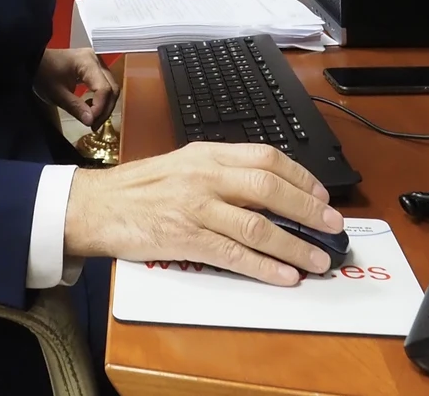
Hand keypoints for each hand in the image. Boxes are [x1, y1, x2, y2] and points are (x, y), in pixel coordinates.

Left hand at [35, 47, 116, 127]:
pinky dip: (101, 99)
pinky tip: (91, 108)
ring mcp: (97, 63)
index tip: (91, 123)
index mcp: (87, 62)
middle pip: (112, 88)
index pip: (103, 88)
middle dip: (105, 109)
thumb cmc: (44, 75)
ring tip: (93, 120)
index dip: (100, 107)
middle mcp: (96, 60)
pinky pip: (105, 85)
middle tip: (94, 125)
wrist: (34, 61)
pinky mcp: (95, 68)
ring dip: (105, 106)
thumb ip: (75, 107)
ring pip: (111, 87)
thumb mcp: (56, 94)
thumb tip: (91, 121)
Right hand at [63, 143, 345, 285]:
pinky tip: (284, 275)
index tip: (321, 194)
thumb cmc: (139, 188)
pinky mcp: (184, 237)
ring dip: (294, 245)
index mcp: (207, 153)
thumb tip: (268, 189)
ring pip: (257, 225)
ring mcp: (195, 207)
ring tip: (318, 259)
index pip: (266, 157)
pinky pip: (233, 254)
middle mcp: (205, 175)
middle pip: (269, 188)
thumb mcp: (184, 165)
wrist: (95, 205)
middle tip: (333, 225)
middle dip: (308, 209)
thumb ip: (221, 171)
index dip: (301, 177)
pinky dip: (263, 266)